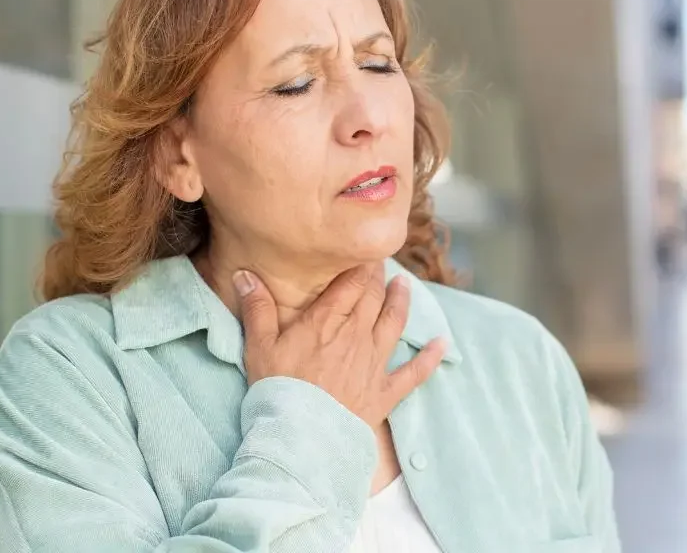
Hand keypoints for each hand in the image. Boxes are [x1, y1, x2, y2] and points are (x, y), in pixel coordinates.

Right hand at [233, 264, 445, 428]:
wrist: (300, 439)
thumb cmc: (277, 392)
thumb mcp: (258, 346)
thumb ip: (256, 308)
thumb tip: (244, 274)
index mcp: (327, 322)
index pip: (352, 281)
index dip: (361, 262)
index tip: (364, 249)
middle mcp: (357, 335)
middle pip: (374, 296)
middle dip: (378, 276)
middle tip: (380, 261)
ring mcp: (374, 363)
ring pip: (395, 322)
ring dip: (401, 301)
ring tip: (404, 284)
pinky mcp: (385, 392)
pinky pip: (415, 372)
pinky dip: (430, 357)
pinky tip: (442, 344)